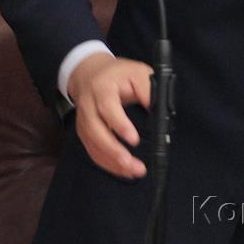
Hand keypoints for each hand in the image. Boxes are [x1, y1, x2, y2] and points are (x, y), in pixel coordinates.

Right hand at [68, 53, 153, 178]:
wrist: (90, 72)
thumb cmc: (118, 74)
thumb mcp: (137, 72)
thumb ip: (148, 89)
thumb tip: (159, 110)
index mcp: (102, 88)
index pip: (107, 107)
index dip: (119, 124)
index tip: (134, 140)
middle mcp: (89, 105)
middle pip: (96, 131)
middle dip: (114, 151)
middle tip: (133, 164)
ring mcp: (84, 120)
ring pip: (93, 145)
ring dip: (112, 161)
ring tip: (133, 171)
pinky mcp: (84, 132)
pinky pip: (93, 151)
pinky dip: (107, 163)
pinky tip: (123, 170)